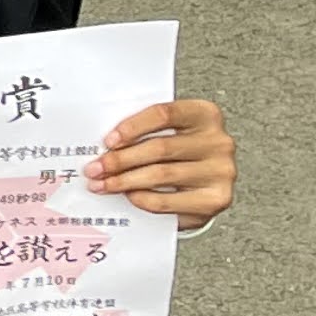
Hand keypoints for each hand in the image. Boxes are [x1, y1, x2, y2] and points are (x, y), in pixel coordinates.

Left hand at [89, 98, 236, 230]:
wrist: (206, 185)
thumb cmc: (179, 153)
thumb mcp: (167, 134)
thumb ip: (144, 133)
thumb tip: (104, 147)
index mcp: (205, 115)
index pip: (164, 114)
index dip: (132, 127)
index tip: (108, 141)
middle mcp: (218, 142)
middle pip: (160, 148)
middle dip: (120, 160)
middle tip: (94, 168)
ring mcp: (221, 172)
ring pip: (161, 175)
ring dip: (124, 181)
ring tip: (102, 185)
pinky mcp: (216, 199)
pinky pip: (168, 201)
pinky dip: (143, 199)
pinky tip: (127, 196)